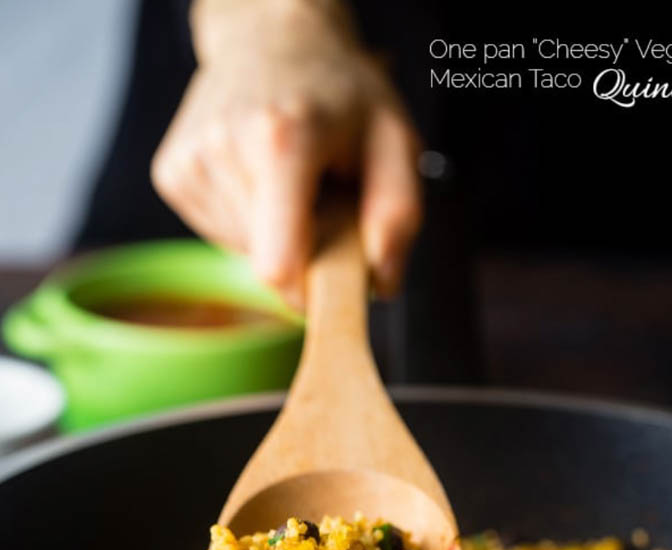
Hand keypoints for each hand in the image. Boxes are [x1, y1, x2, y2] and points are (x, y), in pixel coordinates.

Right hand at [151, 0, 422, 306]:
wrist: (273, 38)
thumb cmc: (339, 94)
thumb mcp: (395, 141)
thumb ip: (399, 215)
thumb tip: (381, 283)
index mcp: (281, 139)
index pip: (278, 266)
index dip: (310, 289)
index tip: (333, 271)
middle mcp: (225, 146)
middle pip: (266, 264)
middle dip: (302, 248)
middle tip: (318, 198)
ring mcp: (191, 160)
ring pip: (242, 253)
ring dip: (274, 233)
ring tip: (288, 181)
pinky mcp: (172, 173)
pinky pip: (219, 233)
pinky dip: (246, 221)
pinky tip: (258, 180)